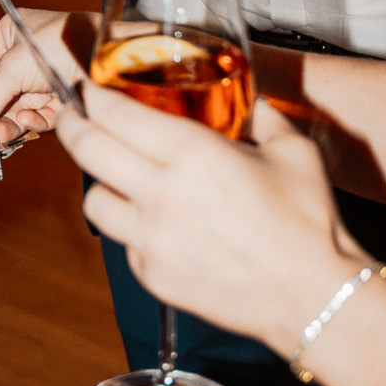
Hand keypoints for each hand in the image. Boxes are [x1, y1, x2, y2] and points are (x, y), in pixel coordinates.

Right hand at [0, 10, 82, 142]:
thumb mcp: (12, 69)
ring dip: (7, 125)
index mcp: (8, 37)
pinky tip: (27, 124)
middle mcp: (25, 58)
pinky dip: (32, 124)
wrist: (112, 56)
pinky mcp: (64, 99)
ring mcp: (45, 79)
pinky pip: (40, 118)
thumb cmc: (61, 46)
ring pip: (17, 112)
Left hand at [56, 87, 364, 355]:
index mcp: (192, 153)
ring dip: (99, 181)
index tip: (87, 89)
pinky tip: (155, 221)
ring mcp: (151, 238)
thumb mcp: (294, 151)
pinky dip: (131, 227)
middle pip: (87, 149)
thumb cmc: (307, 223)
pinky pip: (123, 241)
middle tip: (72, 117)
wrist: (313, 296)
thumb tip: (253, 104)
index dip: (92, 96)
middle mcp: (161, 193)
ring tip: (114, 174)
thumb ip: (265, 118)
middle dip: (71, 126)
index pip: (115, 114)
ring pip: (94, 200)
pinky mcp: (151, 274)